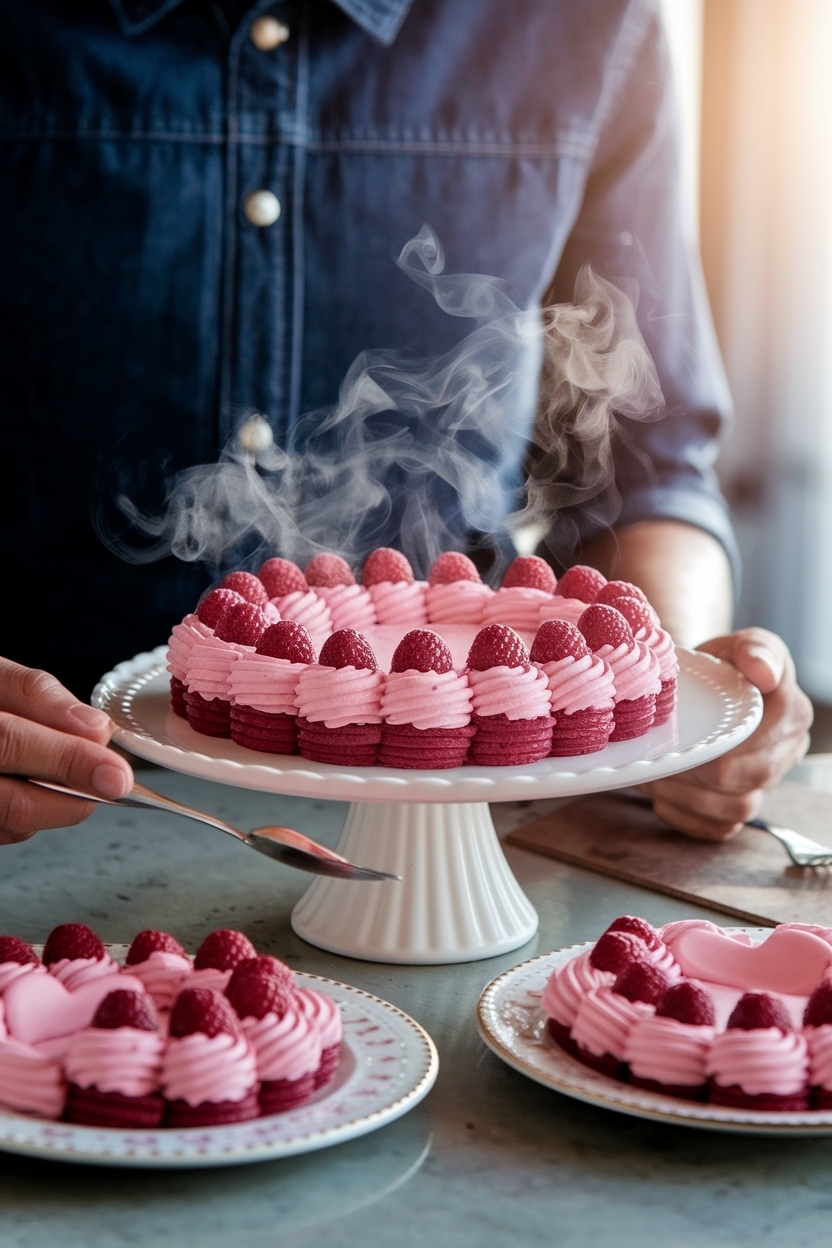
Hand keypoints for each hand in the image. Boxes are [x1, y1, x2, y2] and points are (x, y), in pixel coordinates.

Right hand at [0, 658, 133, 843]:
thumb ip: (36, 694)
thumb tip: (94, 728)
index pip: (11, 743)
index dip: (68, 760)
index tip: (117, 774)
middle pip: (16, 803)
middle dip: (76, 797)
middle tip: (114, 781)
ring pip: (13, 826)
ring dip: (57, 806)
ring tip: (76, 773)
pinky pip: (3, 833)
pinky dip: (31, 816)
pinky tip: (38, 787)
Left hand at [641, 628, 812, 840]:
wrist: (700, 691)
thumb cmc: (721, 667)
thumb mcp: (737, 645)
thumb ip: (756, 648)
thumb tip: (763, 672)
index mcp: (792, 714)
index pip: (769, 738)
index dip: (728, 741)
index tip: (692, 735)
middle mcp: (784, 754)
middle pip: (750, 779)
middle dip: (700, 771)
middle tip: (662, 759)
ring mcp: (762, 785)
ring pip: (736, 811)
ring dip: (688, 797)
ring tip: (655, 778)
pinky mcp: (738, 808)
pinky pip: (718, 830)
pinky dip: (685, 817)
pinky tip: (661, 796)